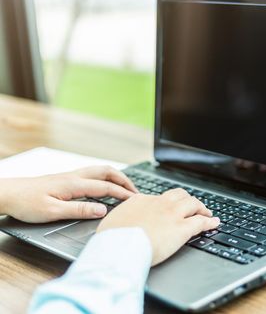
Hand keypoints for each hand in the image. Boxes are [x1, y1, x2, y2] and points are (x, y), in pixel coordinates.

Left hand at [0, 166, 136, 222]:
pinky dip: (105, 178)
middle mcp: (74, 176)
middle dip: (124, 180)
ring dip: (116, 177)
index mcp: (74, 184)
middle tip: (136, 191)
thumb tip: (103, 209)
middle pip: (107, 172)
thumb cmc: (26, 203)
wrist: (7, 194)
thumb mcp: (53, 212)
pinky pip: (92, 174)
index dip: (123, 193)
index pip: (106, 187)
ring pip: (100, 170)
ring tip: (125, 187)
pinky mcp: (65, 179)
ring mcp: (70, 176)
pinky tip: (104, 187)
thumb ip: (80, 210)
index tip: (136, 200)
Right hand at [97, 189, 219, 265]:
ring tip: (206, 212)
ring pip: (193, 203)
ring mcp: (172, 214)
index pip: (158, 198)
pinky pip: (201, 221)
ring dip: (201, 207)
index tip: (168, 209)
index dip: (166, 204)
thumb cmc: (111, 240)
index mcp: (140, 201)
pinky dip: (209, 221)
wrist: (120, 247)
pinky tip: (214, 223)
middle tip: (191, 206)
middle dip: (187, 199)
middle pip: (179, 195)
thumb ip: (119, 219)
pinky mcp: (182, 228)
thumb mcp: (110, 223)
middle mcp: (158, 204)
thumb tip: (119, 222)